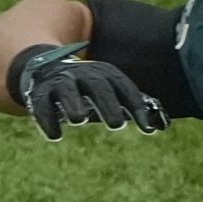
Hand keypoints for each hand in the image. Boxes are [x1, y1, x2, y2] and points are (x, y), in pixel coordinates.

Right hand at [12, 44, 171, 140]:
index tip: (148, 128)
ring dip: (72, 104)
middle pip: (97, 86)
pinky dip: (47, 119)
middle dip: (106, 104)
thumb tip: (164, 126)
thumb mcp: (109, 89)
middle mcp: (83, 74)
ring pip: (67, 91)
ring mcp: (60, 82)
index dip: (135, 105)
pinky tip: (55, 135)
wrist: (44, 66)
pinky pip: (42, 105)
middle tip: (117, 125)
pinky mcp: (39, 93)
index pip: (123, 86)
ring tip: (78, 120)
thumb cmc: (87, 84)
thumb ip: (134, 105)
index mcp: (103, 73)